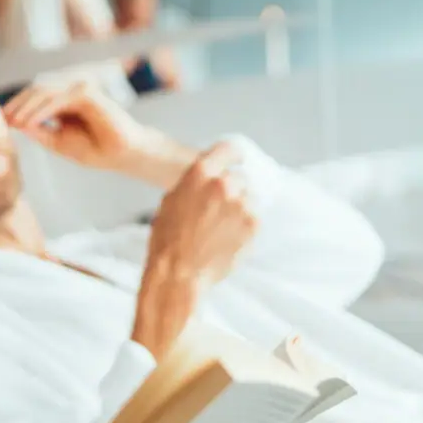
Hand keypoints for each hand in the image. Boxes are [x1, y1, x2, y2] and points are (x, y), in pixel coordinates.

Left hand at [2, 82, 188, 180]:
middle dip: (18, 104)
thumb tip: (17, 123)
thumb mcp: (59, 142)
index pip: (35, 96)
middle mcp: (71, 91)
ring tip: (14, 122)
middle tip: (3, 119)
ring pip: (45, 92)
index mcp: (64, 101)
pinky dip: (42, 110)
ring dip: (26, 107)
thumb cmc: (95, 149)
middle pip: (37, 90)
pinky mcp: (88, 94)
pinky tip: (30, 123)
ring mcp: (80, 90)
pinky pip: (58, 99)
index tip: (3, 120)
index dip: (18, 106)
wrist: (123, 155)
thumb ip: (40, 131)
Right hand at [131, 145, 256, 358]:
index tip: (237, 160)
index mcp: (201, 173)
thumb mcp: (172, 199)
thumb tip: (209, 178)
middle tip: (221, 207)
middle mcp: (225, 184)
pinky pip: (254, 218)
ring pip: (249, 198)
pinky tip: (227, 237)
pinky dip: (245, 225)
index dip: (234, 155)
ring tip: (222, 226)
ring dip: (241, 207)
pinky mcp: (254, 224)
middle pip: (240, 177)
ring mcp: (243, 204)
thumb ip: (194, 183)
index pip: (229, 149)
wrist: (178, 273)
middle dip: (233, 189)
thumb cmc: (168, 239)